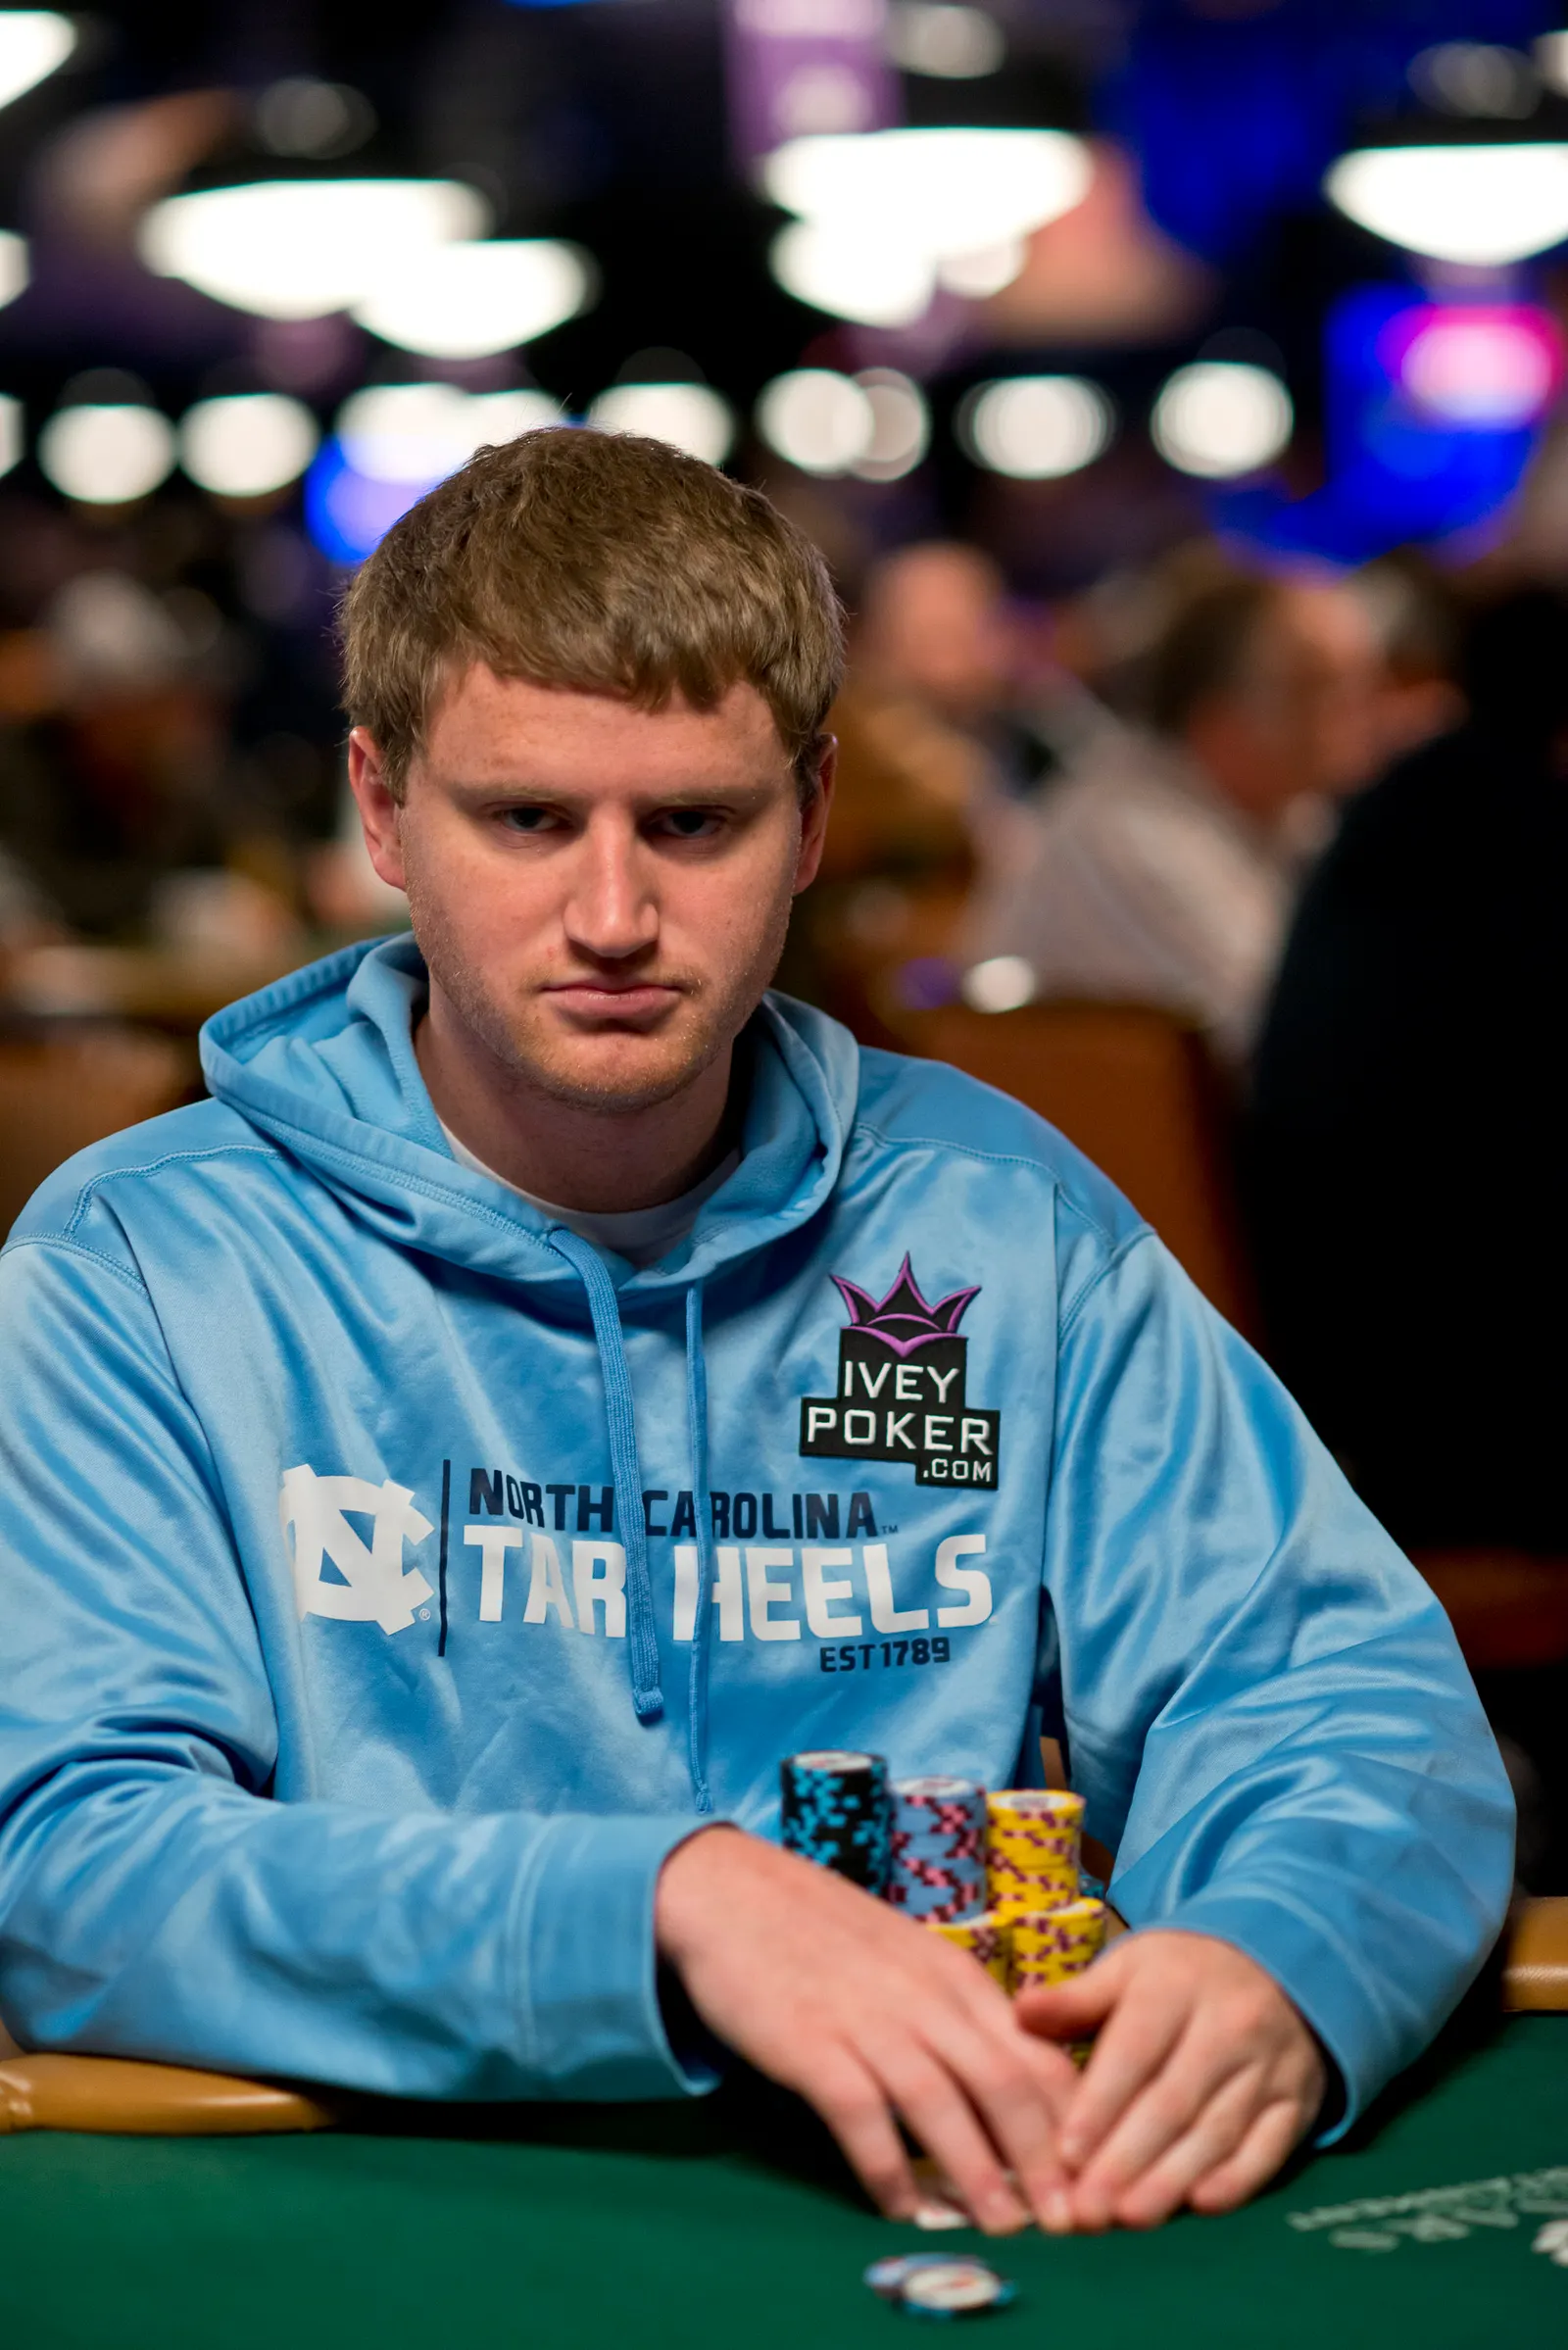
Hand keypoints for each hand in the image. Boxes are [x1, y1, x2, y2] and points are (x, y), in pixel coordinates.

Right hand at [656, 1827, 1077, 2233]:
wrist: (731, 1890)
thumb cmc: (824, 1930)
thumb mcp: (908, 1958)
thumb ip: (956, 2012)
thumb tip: (1016, 2083)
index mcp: (954, 1975)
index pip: (1036, 2050)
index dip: (1074, 2117)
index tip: (1100, 2171)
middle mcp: (922, 1996)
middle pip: (1004, 2082)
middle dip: (1045, 2158)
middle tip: (1071, 2220)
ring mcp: (866, 2019)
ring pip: (942, 2103)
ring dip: (980, 2173)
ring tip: (1008, 2229)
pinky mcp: (811, 2043)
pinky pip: (860, 2116)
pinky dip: (887, 2168)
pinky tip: (901, 2211)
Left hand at [1015, 1929, 1325, 2231]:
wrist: (1276, 1964)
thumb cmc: (1178, 1977)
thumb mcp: (1128, 1969)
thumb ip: (1077, 1999)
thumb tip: (1020, 2011)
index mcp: (1173, 1987)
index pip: (1134, 2051)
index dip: (1100, 2105)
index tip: (1067, 2155)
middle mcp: (1227, 2024)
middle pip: (1174, 2100)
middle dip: (1129, 2159)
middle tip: (1090, 2210)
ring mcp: (1267, 2065)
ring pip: (1218, 2129)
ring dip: (1173, 2178)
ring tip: (1131, 2217)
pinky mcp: (1297, 2100)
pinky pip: (1271, 2144)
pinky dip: (1239, 2178)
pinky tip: (1201, 2204)